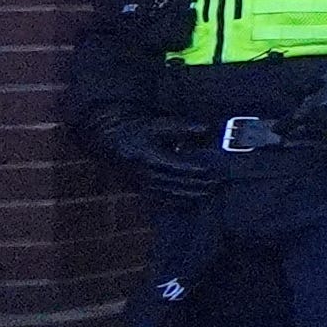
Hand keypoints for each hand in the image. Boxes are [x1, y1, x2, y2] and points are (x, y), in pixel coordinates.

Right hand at [88, 115, 219, 202]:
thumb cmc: (134, 128)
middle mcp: (145, 173)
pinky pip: (160, 200)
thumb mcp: (157, 123)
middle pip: (178, 183)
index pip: (181, 167)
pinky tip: (191, 203)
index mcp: (150, 156)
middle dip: (201, 185)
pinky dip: (177, 203)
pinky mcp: (138, 188)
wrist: (106, 137)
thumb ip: (183, 127)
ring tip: (211, 193)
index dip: (201, 170)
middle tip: (221, 184)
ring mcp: (141, 183)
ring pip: (170, 194)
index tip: (218, 170)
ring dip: (192, 195)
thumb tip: (208, 128)